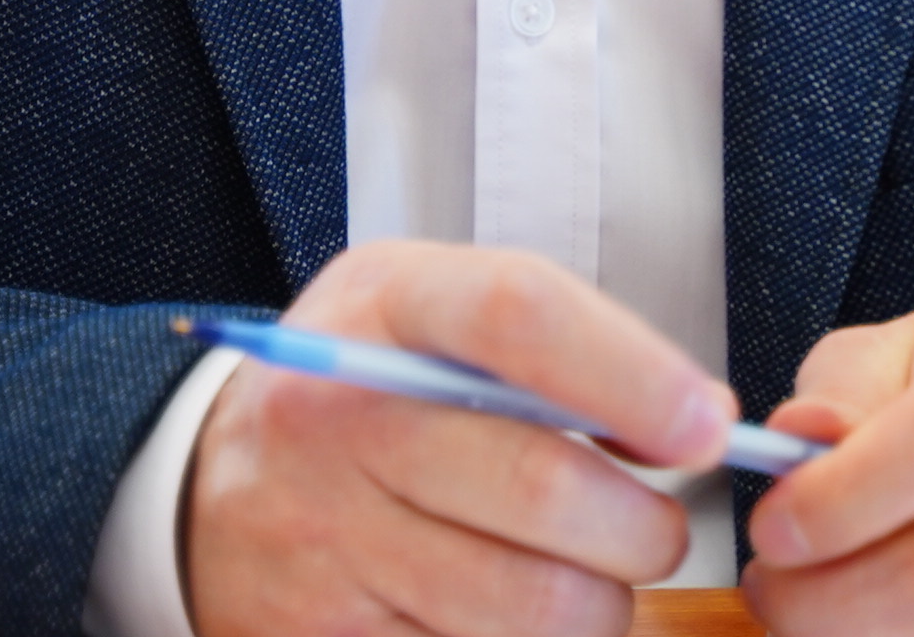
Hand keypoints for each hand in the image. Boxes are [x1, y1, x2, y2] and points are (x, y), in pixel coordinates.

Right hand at [185, 241, 732, 636]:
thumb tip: (695, 419)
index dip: (632, 372)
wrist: (207, 489)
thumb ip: (553, 341)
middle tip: (651, 527)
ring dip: (597, 605)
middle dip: (642, 526)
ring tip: (582, 574)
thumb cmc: (363, 392)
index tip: (707, 424)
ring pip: (531, 606)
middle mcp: (337, 420)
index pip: (517, 314)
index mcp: (382, 307)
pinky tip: (508, 616)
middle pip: (542, 486)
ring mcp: (325, 542)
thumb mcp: (427, 315)